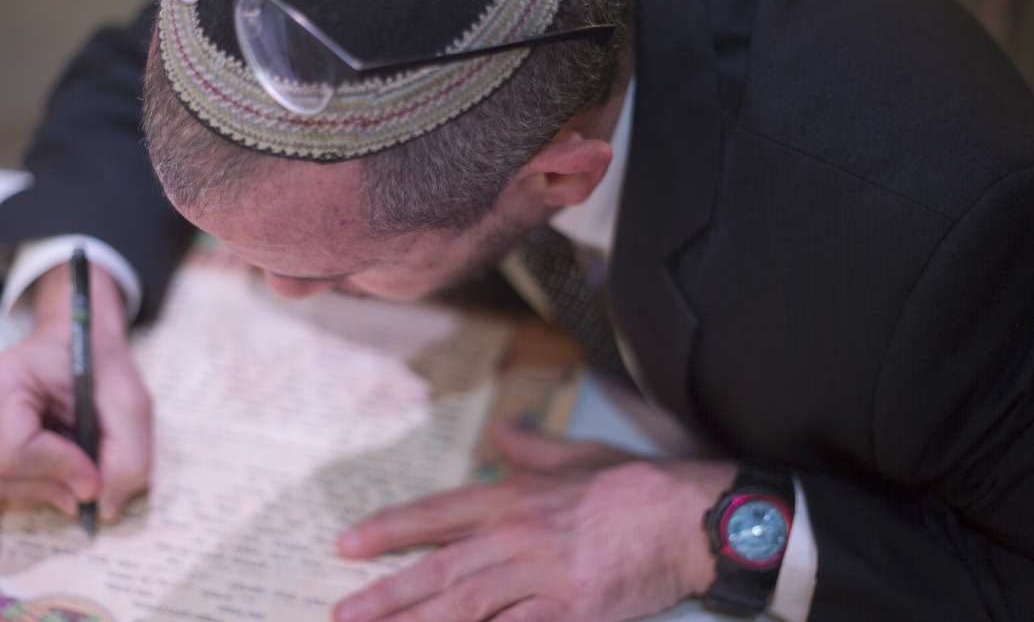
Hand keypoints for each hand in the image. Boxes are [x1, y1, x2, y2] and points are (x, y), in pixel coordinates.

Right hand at [0, 263, 152, 520]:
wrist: (80, 344)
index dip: (60, 471)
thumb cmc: (101, 367)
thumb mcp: (131, 404)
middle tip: (88, 480)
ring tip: (74, 463)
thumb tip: (103, 507)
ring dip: (39, 488)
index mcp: (1, 379)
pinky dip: (29, 484)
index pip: (13, 450)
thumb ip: (128, 456)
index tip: (96, 473)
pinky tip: (56, 461)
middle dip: (47, 487)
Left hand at [333, 423, 733, 621]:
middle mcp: (517, 535)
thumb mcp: (578, 454)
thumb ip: (532, 448)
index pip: (436, 514)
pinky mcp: (571, 608)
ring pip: (464, 606)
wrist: (690, 515)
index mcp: (514, 497)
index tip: (347, 545)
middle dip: (386, 594)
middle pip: (439, 569)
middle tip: (342, 611)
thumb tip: (503, 429)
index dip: (388, 530)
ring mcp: (542, 575)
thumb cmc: (635, 485)